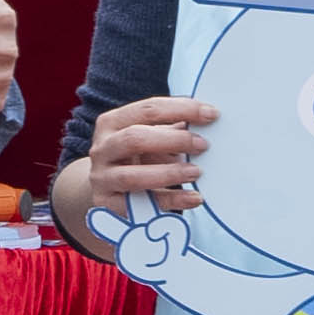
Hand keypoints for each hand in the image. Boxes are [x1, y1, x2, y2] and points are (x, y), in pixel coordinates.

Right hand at [70, 93, 212, 224]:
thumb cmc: (137, 156)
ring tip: (196, 172)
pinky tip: (194, 197)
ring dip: (169, 173)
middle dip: (173, 141)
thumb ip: (173, 128)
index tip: (211, 114)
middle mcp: (102, 148)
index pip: (147, 110)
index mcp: (112, 123)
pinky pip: (142, 205)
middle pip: (134, 139)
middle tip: (203, 145)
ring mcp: (102, 177)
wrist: (109, 186)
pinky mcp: (108, 204)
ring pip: (132, 176)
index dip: (181, 110)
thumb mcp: (150, 136)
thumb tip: (208, 119)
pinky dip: (171, 201)